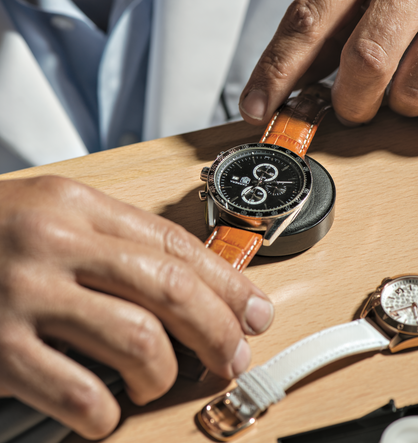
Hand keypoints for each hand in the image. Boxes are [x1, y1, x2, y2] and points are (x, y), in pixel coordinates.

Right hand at [0, 176, 272, 439]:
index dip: (225, 281)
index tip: (253, 309)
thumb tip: (187, 282)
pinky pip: (78, 392)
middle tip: (233, 354)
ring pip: (134, 338)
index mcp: (75, 205)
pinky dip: (107, 412)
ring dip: (161, 372)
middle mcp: (54, 241)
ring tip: (155, 379)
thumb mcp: (55, 213)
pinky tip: (106, 408)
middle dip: (216, 328)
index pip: (172, 242)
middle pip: (166, 286)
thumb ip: (117, 241)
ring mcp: (24, 295)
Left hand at [239, 0, 417, 125]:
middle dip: (352, 101)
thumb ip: (336, 22)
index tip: (256, 107)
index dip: (276, 70)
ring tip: (405, 79)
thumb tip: (290, 81)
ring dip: (398, 102)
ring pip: (407, 89)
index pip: (307, 18)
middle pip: (363, 61)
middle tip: (352, 107)